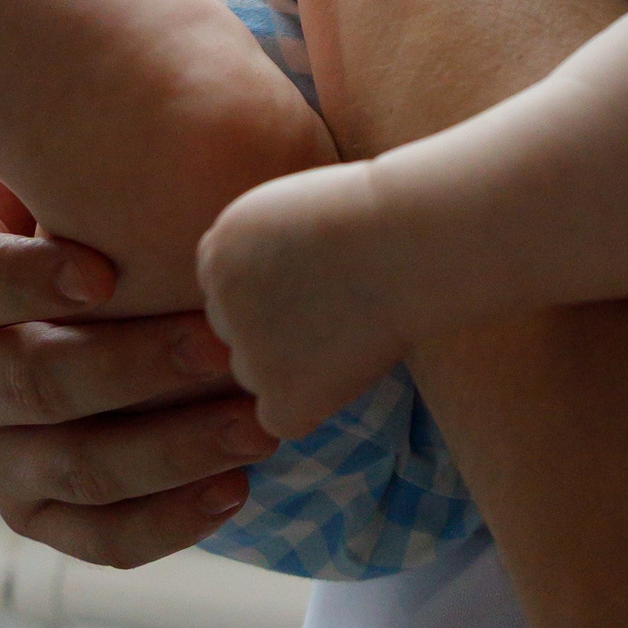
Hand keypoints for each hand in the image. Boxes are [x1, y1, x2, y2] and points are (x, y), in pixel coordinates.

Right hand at [0, 150, 278, 567]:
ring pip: (72, 465)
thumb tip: (163, 100)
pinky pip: (93, 535)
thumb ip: (73, 135)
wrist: (64, 264)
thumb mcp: (42, 149)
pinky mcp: (31, 505)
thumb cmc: (71, 189)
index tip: (105, 269)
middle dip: (133, 367)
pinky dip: (164, 523)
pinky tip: (232, 489)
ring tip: (256, 423)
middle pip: (30, 380)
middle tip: (221, 340)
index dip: (25, 278)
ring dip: (170, 449)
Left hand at [197, 162, 405, 440]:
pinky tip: (353, 363)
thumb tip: (261, 295)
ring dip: (295, 366)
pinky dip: (313, 405)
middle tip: (337, 310)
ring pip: (257, 375)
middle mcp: (220, 302)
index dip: (271, 289)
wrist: (408, 241)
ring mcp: (248, 350)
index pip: (225, 290)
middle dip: (275, 329)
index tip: (314, 280)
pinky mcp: (282, 393)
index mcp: (219, 252)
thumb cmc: (373, 216)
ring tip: (352, 328)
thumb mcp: (292, 209)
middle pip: (235, 333)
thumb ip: (259, 250)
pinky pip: (282, 418)